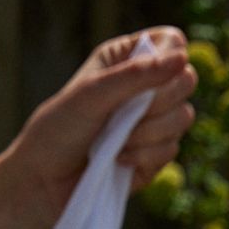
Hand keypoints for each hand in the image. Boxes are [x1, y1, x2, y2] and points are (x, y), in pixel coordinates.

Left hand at [8, 27, 196, 223]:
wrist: (43, 185)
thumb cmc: (58, 131)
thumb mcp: (92, 94)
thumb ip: (135, 75)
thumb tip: (183, 58)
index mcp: (126, 59)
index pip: (172, 44)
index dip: (169, 59)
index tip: (146, 80)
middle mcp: (143, 87)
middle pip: (185, 81)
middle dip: (159, 103)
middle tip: (128, 116)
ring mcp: (152, 123)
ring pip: (183, 118)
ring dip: (150, 134)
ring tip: (116, 143)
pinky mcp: (154, 156)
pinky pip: (172, 150)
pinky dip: (146, 157)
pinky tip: (119, 161)